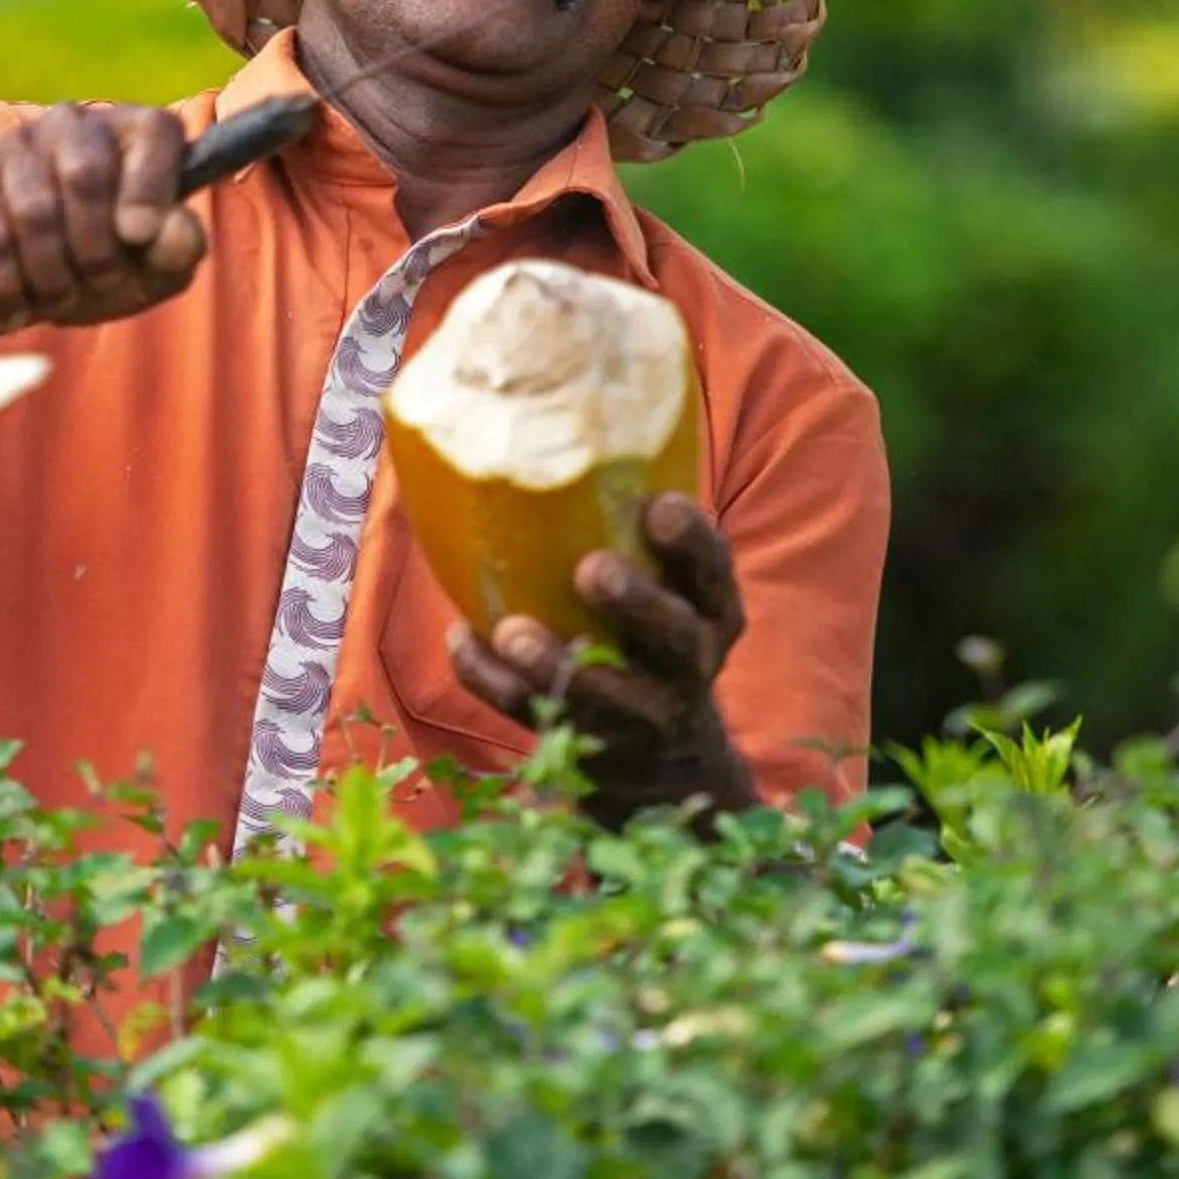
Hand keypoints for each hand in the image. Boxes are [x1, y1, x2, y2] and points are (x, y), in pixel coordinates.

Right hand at [0, 103, 207, 330]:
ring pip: (33, 213)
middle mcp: (74, 122)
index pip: (152, 133)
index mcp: (138, 130)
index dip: (147, 186)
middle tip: (102, 282)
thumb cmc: (109, 260)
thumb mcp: (156, 267)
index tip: (138, 235)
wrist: (26, 275)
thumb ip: (178, 249)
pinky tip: (15, 311)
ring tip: (61, 298)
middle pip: (84, 177)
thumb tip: (173, 229)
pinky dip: (5, 289)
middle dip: (96, 250)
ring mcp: (16, 146)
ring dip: (51, 276)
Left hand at [444, 493, 760, 824]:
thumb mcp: (672, 588)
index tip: (659, 506)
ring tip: (512, 631)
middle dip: (635, 603)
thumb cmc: (648, 632)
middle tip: (591, 569)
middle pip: (673, 636)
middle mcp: (688, 662)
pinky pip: (533, 716)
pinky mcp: (587, 743)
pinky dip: (491, 680)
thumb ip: (629, 528)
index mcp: (712, 611)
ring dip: (556, 664)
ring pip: (605, 697)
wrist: (665, 759)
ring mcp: (641, 713)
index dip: (692, 542)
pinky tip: (462, 638)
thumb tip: (554, 419)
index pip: (715, 573)